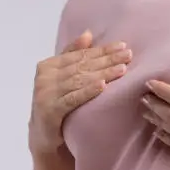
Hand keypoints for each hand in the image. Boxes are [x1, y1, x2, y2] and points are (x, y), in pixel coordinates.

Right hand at [29, 30, 131, 153]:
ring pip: (79, 80)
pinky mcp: (50, 110)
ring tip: (122, 69)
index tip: (122, 45)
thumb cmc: (57, 104)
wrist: (42, 135)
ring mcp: (46, 93)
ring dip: (103, 73)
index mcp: (47, 65)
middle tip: (127, 55)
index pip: (79, 55)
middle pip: (81, 66)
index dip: (101, 50)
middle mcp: (45, 77)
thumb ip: (71, 56)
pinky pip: (73, 98)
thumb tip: (87, 33)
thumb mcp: (62, 79)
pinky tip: (103, 85)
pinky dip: (88, 91)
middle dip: (107, 60)